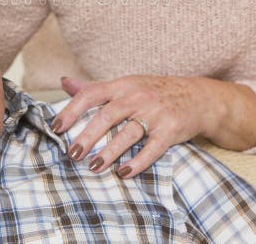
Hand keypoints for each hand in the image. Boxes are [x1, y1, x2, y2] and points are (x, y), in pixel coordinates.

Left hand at [52, 75, 255, 177]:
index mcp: (122, 85)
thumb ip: (95, 88)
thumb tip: (64, 83)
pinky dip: (139, 161)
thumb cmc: (155, 92)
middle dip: (88, 135)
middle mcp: (137, 96)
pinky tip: (124, 173)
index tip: (56, 127)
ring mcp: (155, 112)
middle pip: (107, 115)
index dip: (72, 110)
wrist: (199, 97)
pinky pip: (153, 147)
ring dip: (110, 152)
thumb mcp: (126, 85)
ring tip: (94, 167)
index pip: (91, 93)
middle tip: (72, 154)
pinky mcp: (172, 129)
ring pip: (128, 133)